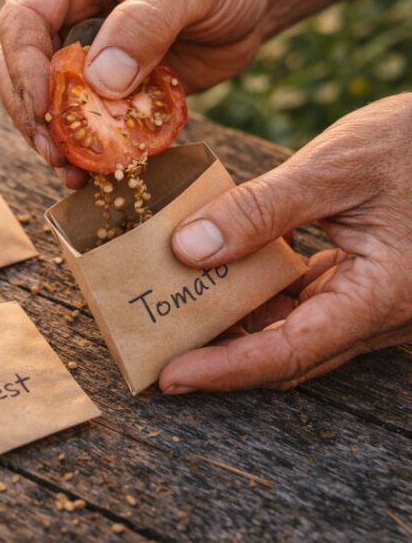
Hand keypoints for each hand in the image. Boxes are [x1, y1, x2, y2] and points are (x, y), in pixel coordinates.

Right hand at [0, 0, 270, 186]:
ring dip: (51, 138)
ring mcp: (72, 46)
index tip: (45, 114)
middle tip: (57, 153)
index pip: (21, 19)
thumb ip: (147, 23)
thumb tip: (100, 81)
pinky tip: (91, 173)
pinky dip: (79, 148)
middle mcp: (58, 5)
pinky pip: (72, 119)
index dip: (24, 69)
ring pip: (35, 98)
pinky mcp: (94, 83)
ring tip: (74, 172)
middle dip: (31, 112)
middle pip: (13, 65)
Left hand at [161, 94, 411, 391]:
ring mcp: (383, 301)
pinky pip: (314, 305)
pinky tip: (225, 278)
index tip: (169, 377)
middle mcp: (386, 313)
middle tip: (156, 347)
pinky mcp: (376, 282)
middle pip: (290, 353)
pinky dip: (267, 299)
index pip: (290, 353)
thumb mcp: (338, 166)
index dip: (225, 370)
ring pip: (300, 332)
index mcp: (385, 296)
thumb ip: (262, 210)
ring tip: (177, 310)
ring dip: (241, 326)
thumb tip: (187, 249)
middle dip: (222, 356)